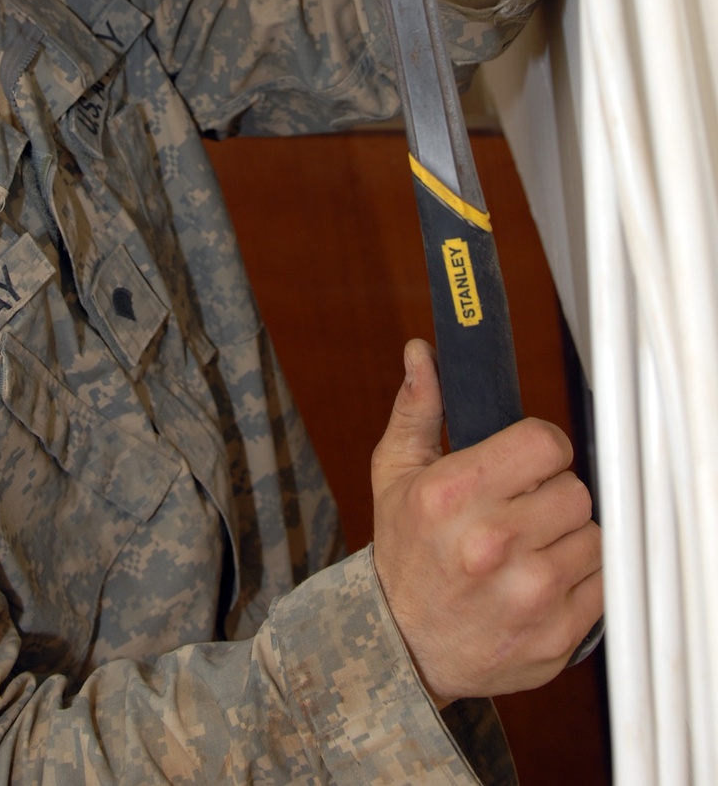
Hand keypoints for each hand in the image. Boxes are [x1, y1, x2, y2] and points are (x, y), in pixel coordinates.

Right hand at [371, 340, 602, 706]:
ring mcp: (528, 593)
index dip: (541, 448)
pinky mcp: (556, 634)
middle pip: (574, 488)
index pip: (546, 442)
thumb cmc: (404, 552)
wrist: (403, 646)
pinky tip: (540, 580)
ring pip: (593, 534)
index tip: (527, 461)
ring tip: (529, 547)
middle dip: (552, 493)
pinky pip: (602, 584)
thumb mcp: (396, 474)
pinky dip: (579, 579)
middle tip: (522, 508)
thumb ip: (418, 409)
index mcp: (454, 494)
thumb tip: (422, 354)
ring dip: (568, 537)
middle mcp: (492, 543)